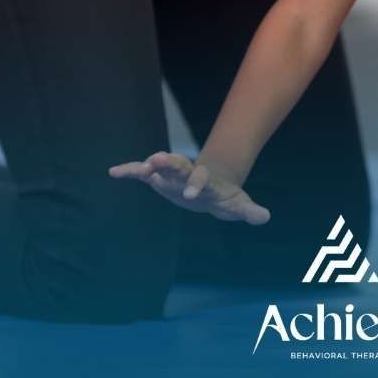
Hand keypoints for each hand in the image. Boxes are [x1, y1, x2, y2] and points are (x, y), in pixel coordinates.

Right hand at [109, 151, 270, 225]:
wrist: (213, 186)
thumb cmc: (226, 197)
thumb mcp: (239, 205)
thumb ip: (250, 211)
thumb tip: (264, 217)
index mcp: (206, 181)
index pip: (201, 179)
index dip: (197, 184)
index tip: (192, 194)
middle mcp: (188, 173)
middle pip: (178, 165)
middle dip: (168, 163)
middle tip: (157, 161)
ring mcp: (172, 173)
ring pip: (159, 166)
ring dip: (148, 166)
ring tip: (135, 169)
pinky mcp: (159, 177)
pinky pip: (142, 173)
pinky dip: (129, 171)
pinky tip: (113, 172)